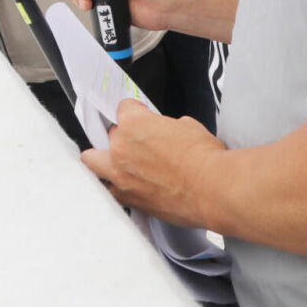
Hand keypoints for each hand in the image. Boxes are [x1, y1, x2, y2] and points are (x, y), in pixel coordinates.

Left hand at [81, 99, 224, 227]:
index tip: (140, 116)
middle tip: (135, 143)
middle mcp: (120, 147)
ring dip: (100, 158)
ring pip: (92, 161)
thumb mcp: (187, 126)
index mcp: (133, 123)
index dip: (135, 111)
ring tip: (112, 161)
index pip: (123, 108)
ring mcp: (120, 174)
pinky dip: (114, 187)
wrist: (214, 189)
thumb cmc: (205, 158)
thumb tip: (165, 132)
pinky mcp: (128, 198)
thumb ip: (166, 126)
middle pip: (108, 134)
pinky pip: (109, 191)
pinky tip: (122, 186)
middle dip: (121, 136)